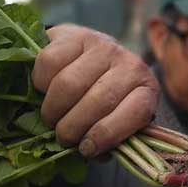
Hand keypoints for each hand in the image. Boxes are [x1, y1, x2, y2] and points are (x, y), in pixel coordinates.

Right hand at [32, 24, 160, 156]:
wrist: (88, 54)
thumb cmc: (103, 97)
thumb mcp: (115, 118)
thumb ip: (110, 139)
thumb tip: (91, 152)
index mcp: (147, 90)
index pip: (136, 113)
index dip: (108, 135)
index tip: (86, 149)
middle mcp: (130, 64)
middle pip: (97, 102)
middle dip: (73, 128)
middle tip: (63, 137)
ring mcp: (103, 46)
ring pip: (68, 84)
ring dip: (53, 109)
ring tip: (52, 117)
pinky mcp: (75, 34)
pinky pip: (49, 63)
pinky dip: (40, 83)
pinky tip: (45, 89)